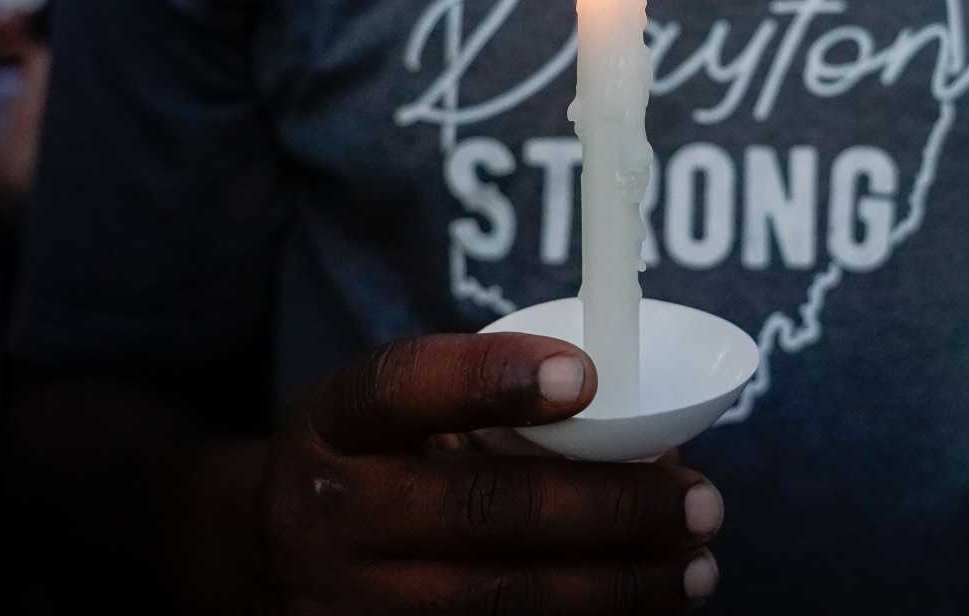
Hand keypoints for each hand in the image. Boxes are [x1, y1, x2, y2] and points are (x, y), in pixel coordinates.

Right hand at [256, 333, 723, 613]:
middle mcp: (327, 513)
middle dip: (608, 507)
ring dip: (617, 585)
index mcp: (336, 422)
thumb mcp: (395, 414)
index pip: (407, 386)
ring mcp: (345, 604)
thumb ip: (487, 407)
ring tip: (695, 566)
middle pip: (478, 510)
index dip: (493, 378)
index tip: (586, 376)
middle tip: (699, 501)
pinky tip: (642, 609)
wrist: (269, 558)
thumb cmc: (373, 462)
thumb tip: (644, 429)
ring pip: (500, 599)